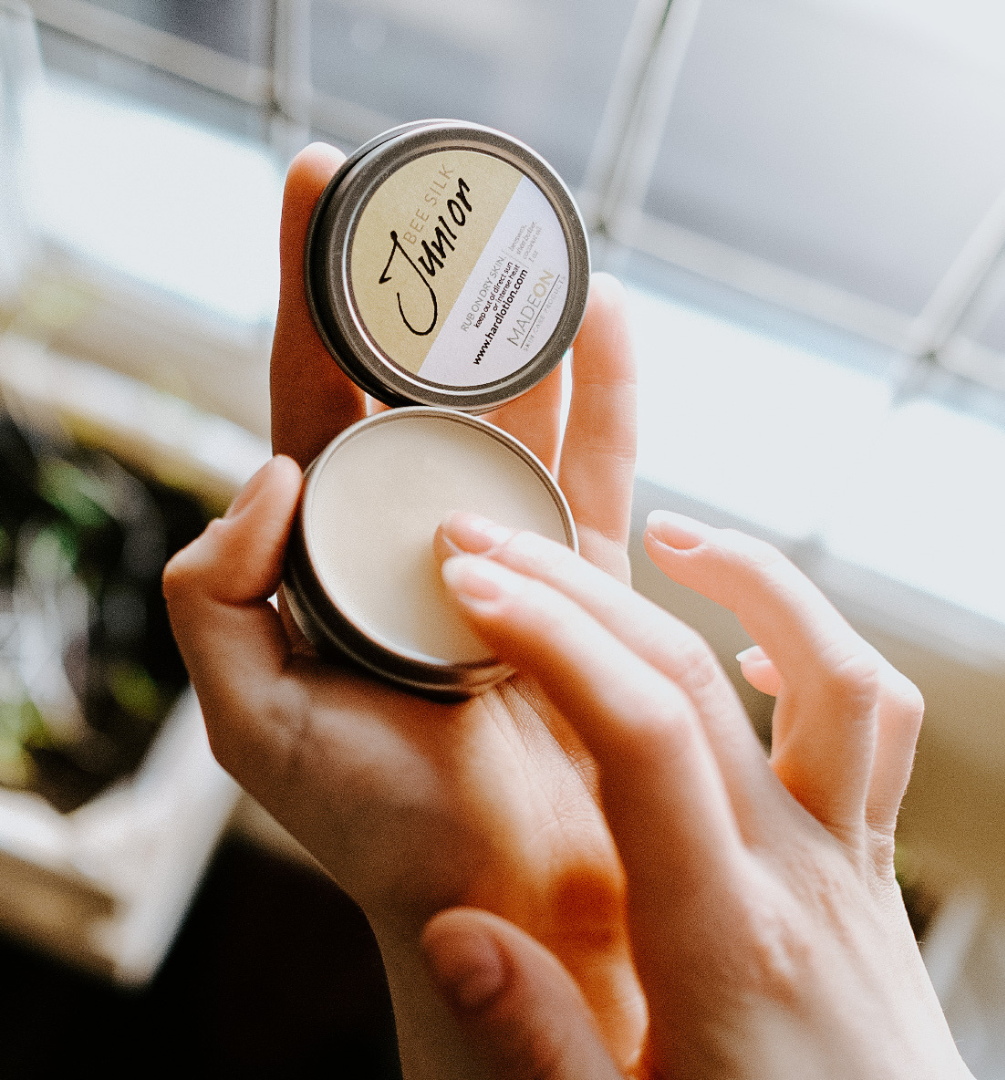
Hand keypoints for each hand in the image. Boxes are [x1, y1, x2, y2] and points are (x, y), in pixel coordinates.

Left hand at [164, 144, 642, 1079]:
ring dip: (516, 320)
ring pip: (512, 411)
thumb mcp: (249, 718)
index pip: (309, 396)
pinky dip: (610, 396)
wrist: (498, 897)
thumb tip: (271, 472)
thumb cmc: (375, 826)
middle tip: (425, 184)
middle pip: (416, 379)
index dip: (305, 292)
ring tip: (523, 235)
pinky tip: (613, 319)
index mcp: (328, 555)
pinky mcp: (583, 578)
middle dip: (414, 278)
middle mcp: (416, 533)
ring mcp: (504, 546)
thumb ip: (218, 597)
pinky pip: (599, 471)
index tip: (311, 188)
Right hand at [417, 513, 973, 1079]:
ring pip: (834, 670)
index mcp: (725, 941)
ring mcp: (850, 858)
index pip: (642, 734)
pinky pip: (876, 724)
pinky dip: (814, 652)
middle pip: (698, 675)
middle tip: (491, 537)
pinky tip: (745, 655)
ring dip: (753, 578)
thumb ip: (539, 1045)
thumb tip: (454, 934)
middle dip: (583, 587)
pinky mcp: (870, 861)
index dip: (553, 637)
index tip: (470, 580)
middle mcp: (801, 873)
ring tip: (666, 531)